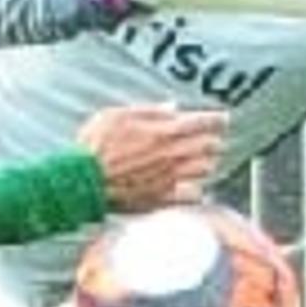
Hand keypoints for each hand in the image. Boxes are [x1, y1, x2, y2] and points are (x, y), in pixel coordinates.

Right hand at [77, 104, 227, 211]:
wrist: (82, 182)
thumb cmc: (94, 146)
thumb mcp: (116, 115)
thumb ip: (148, 111)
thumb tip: (172, 108)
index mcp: (162, 132)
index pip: (201, 122)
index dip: (216, 118)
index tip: (223, 117)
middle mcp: (171, 155)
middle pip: (209, 146)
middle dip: (214, 140)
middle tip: (214, 138)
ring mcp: (169, 179)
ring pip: (205, 170)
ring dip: (207, 162)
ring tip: (205, 159)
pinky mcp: (162, 198)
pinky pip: (192, 195)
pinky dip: (196, 189)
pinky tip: (192, 186)